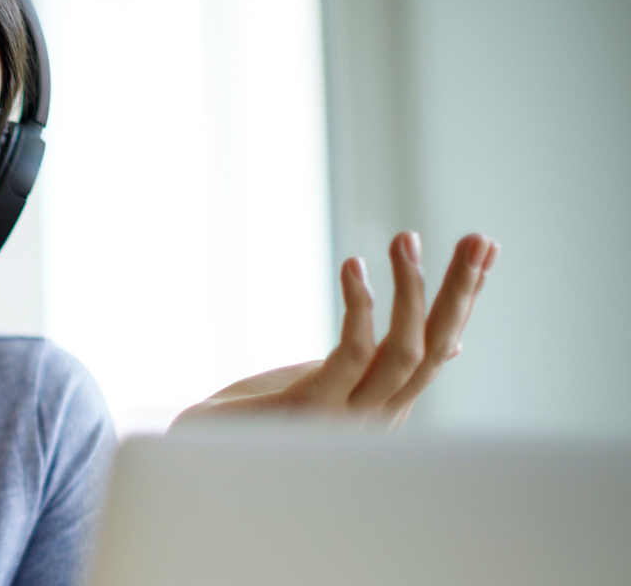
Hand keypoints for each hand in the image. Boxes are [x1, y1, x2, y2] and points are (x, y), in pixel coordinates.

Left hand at [173, 232, 499, 430]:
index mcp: (386, 407)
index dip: (465, 299)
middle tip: (477, 239)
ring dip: (412, 292)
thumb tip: (455, 345)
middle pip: (435, 350)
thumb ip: (386, 364)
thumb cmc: (265, 413)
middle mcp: (376, 419)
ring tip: (406, 239)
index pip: (441, 348)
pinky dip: (359, 308)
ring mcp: (345, 419)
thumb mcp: (336, 381)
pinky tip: (354, 266)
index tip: (485, 249)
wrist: (199, 445)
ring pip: (403, 353)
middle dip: (460, 293)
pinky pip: (349, 355)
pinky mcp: (308, 410)